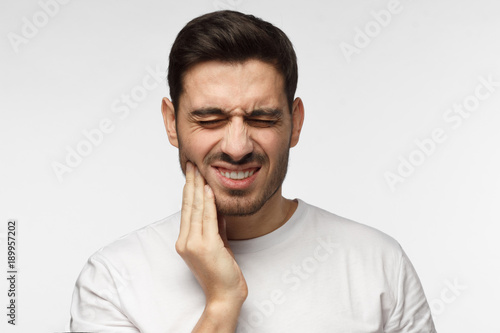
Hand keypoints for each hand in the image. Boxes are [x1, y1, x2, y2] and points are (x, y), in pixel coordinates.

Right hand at [176, 162, 247, 330]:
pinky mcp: (206, 247)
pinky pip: (208, 219)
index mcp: (185, 241)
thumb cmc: (222, 272)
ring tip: (197, 170)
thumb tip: (217, 205)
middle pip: (188, 206)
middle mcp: (185, 241)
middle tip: (191, 164)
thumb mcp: (218, 243)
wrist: (224, 295)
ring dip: (198, 187)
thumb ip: (215, 225)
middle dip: (190, 183)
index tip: (191, 173)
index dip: (189, 189)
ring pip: (196, 210)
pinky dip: (208, 202)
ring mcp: (194, 244)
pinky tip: (208, 189)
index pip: (187, 210)